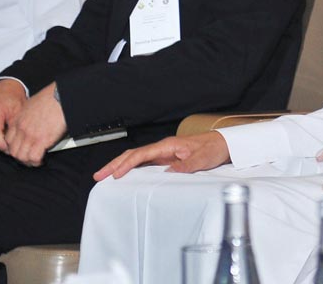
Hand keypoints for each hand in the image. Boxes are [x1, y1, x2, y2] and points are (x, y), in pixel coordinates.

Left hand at [3, 83, 66, 165]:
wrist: (60, 96)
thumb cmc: (51, 98)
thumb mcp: (32, 105)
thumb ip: (29, 116)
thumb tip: (34, 122)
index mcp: (18, 120)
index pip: (8, 140)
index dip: (15, 147)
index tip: (22, 149)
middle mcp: (21, 129)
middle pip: (13, 151)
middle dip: (20, 157)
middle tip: (28, 157)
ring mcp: (30, 135)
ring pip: (21, 157)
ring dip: (28, 161)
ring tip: (35, 160)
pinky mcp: (42, 140)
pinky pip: (34, 158)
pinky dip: (37, 162)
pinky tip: (41, 160)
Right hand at [94, 131, 231, 180]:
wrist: (224, 144)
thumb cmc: (213, 149)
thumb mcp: (203, 159)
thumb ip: (187, 165)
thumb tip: (168, 172)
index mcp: (169, 145)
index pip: (142, 154)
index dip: (127, 164)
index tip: (115, 175)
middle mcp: (163, 148)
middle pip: (133, 155)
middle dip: (115, 164)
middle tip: (98, 175)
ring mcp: (164, 153)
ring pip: (137, 159)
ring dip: (120, 166)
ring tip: (105, 176)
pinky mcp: (167, 159)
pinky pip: (145, 164)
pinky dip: (132, 169)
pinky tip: (124, 176)